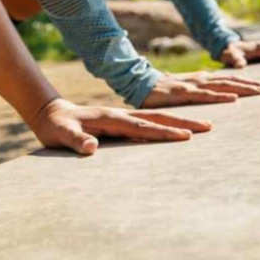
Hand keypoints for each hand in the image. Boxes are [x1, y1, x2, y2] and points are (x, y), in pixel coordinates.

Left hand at [28, 96, 210, 155]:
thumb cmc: (56, 127)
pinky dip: (167, 125)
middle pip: (157, 119)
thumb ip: (75, 140)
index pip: (141, 127)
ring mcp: (122, 117)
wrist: (50, 113)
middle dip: (183, 123)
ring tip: (203, 126)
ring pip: (156, 119)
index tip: (186, 136)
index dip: (163, 132)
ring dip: (179, 122)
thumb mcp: (61, 134)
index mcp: (110, 117)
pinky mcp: (121, 122)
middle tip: (208, 127)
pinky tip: (179, 130)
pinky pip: (148, 123)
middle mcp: (120, 115)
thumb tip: (92, 147)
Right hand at [144, 70, 259, 106]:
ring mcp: (192, 85)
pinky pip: (204, 95)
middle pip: (232, 81)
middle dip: (253, 85)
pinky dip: (220, 96)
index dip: (249, 83)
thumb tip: (215, 98)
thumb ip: (200, 92)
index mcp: (202, 80)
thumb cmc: (160, 90)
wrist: (137, 84)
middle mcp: (200, 80)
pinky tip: (233, 98)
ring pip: (223, 85)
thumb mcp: (184, 91)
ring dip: (244, 88)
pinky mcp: (182, 92)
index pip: (230, 80)